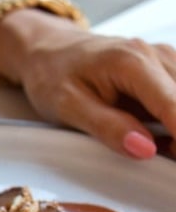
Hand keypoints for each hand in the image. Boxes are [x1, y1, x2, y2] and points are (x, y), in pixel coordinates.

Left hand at [9, 26, 175, 158]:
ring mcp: (163, 60)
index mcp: (132, 61)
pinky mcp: (164, 70)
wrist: (47, 52)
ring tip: (152, 146)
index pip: (173, 104)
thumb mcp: (67, 106)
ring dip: (175, 130)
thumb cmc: (51, 75)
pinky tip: (153, 133)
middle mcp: (155, 55)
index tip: (175, 159)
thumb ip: (107, 127)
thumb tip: (145, 149)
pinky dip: (172, 119)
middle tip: (159, 158)